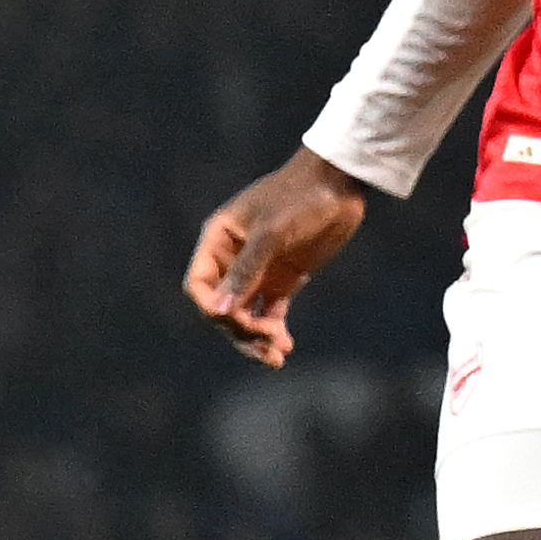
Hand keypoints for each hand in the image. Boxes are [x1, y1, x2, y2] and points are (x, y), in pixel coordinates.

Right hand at [185, 149, 370, 367]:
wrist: (340, 183)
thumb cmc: (300, 197)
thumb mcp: (272, 232)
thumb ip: (246, 271)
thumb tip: (218, 311)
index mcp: (218, 241)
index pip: (200, 285)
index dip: (211, 307)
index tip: (234, 322)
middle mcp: (232, 259)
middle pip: (223, 306)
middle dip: (239, 329)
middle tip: (266, 344)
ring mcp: (259, 271)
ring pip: (245, 314)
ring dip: (256, 337)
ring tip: (276, 356)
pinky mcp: (284, 279)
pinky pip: (270, 312)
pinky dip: (274, 330)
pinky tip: (285, 346)